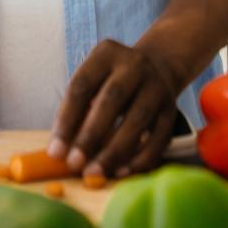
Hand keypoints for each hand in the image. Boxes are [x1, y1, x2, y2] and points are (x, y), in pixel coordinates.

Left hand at [48, 39, 180, 179]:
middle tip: (74, 163)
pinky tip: (122, 172)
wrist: (159, 65)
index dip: (66, 119)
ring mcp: (156, 86)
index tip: (56, 151)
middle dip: (90, 135)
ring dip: (114, 151)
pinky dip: (140, 158)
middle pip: (111, 100)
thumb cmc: (113, 80)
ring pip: (137, 120)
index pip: (81, 85)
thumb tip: (62, 150)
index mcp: (106, 54)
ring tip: (95, 173)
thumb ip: (78, 109)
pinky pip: (159, 137)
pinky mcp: (171, 109)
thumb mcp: (94, 80)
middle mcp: (134, 65)